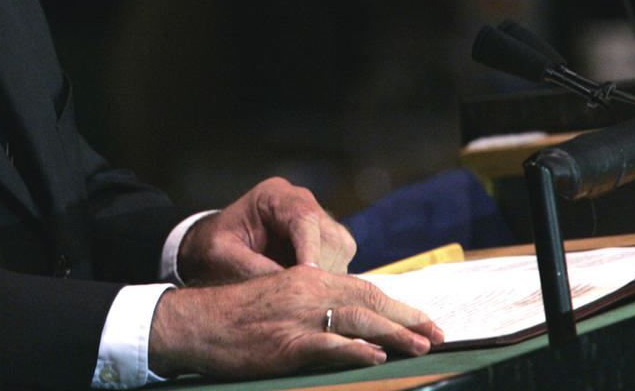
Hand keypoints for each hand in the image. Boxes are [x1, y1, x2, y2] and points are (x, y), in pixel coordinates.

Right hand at [148, 265, 443, 379]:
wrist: (196, 322)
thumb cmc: (236, 317)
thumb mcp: (279, 301)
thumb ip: (313, 308)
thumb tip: (353, 327)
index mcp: (306, 279)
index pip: (363, 290)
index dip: (397, 307)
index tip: (424, 322)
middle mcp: (306, 291)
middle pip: (368, 301)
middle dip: (407, 318)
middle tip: (439, 334)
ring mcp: (297, 317)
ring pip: (356, 320)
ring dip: (393, 333)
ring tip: (421, 346)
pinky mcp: (285, 343)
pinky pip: (326, 344)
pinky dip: (353, 349)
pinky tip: (374, 356)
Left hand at [177, 177, 354, 283]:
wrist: (216, 248)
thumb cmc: (215, 247)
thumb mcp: (222, 255)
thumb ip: (251, 267)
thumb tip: (287, 289)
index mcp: (274, 195)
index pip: (304, 217)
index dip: (310, 249)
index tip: (309, 278)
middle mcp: (301, 202)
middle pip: (329, 233)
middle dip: (320, 268)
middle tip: (305, 297)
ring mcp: (316, 220)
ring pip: (341, 248)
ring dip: (327, 276)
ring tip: (303, 297)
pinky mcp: (325, 242)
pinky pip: (340, 261)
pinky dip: (328, 280)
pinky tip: (308, 294)